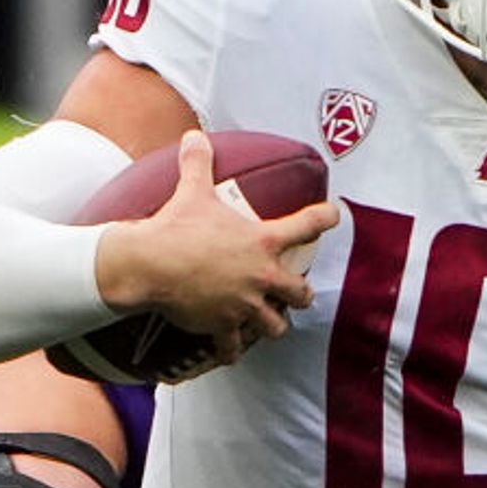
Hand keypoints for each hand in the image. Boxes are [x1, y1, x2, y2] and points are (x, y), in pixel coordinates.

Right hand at [93, 132, 333, 355]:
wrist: (152, 265)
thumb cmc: (176, 227)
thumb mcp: (193, 191)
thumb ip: (198, 163)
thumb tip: (193, 135)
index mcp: (262, 241)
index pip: (308, 225)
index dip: (325, 218)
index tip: (334, 215)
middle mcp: (262, 276)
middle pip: (300, 292)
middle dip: (300, 294)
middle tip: (295, 292)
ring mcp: (245, 305)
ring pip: (275, 326)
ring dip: (272, 324)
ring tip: (267, 323)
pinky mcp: (224, 326)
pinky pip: (234, 347)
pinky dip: (231, 350)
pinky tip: (229, 352)